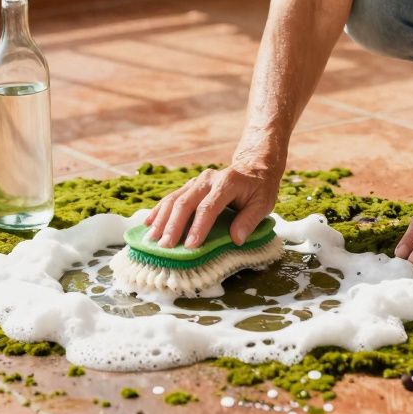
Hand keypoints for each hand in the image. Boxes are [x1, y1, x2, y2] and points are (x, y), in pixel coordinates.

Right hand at [144, 164, 282, 247]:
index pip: (209, 207)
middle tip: (165, 246)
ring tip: (152, 238)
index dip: (198, 227)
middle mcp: (208, 179)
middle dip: (174, 226)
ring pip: (174, 199)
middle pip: (186, 202)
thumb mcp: (264, 203)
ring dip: (161, 219)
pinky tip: (148, 223)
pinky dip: (159, 211)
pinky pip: (171, 197)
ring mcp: (197, 181)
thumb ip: (250, 220)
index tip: (190, 246)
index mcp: (227, 183)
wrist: (253, 167)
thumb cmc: (260, 188)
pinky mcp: (190, 185)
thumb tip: (236, 239)